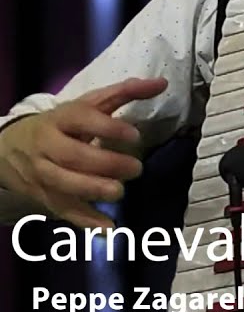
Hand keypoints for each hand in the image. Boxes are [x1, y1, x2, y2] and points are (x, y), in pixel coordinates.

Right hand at [0, 77, 162, 228]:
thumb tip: (161, 83)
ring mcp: (42, 172)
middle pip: (72, 156)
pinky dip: (84, 220)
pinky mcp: (43, 195)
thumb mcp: (89, 104)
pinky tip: (108, 228)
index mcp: (61, 118)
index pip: (81, 119)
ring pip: (62, 184)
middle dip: (104, 164)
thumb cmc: (64, 123)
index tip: (135, 135)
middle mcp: (47, 145)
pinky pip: (62, 209)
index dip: (107, 127)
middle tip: (136, 169)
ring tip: (120, 193)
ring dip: (92, 190)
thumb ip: (125, 92)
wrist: (11, 145)